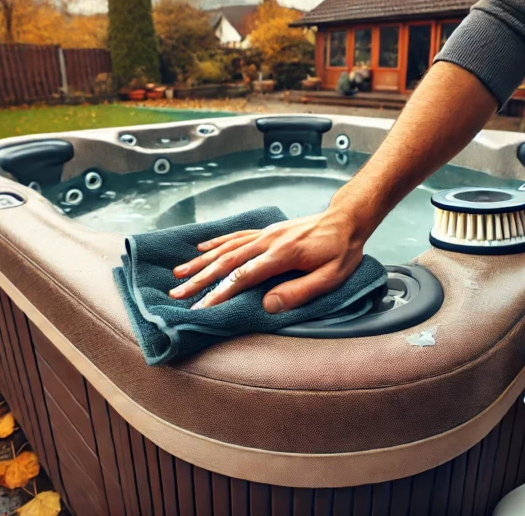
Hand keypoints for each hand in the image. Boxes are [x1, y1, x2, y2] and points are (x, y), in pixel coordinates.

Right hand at [168, 206, 369, 312]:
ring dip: (201, 261)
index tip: (201, 307)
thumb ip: (299, 292)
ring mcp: (265, 234)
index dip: (220, 293)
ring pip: (226, 248)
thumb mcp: (330, 277)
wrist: (347, 219)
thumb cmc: (342, 250)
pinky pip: (236, 235)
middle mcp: (268, 241)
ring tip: (179, 273)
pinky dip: (216, 242)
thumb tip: (268, 306)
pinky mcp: (267, 230)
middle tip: (178, 293)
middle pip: (227, 261)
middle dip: (200, 279)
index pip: (244, 276)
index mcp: (282, 255)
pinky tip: (201, 248)